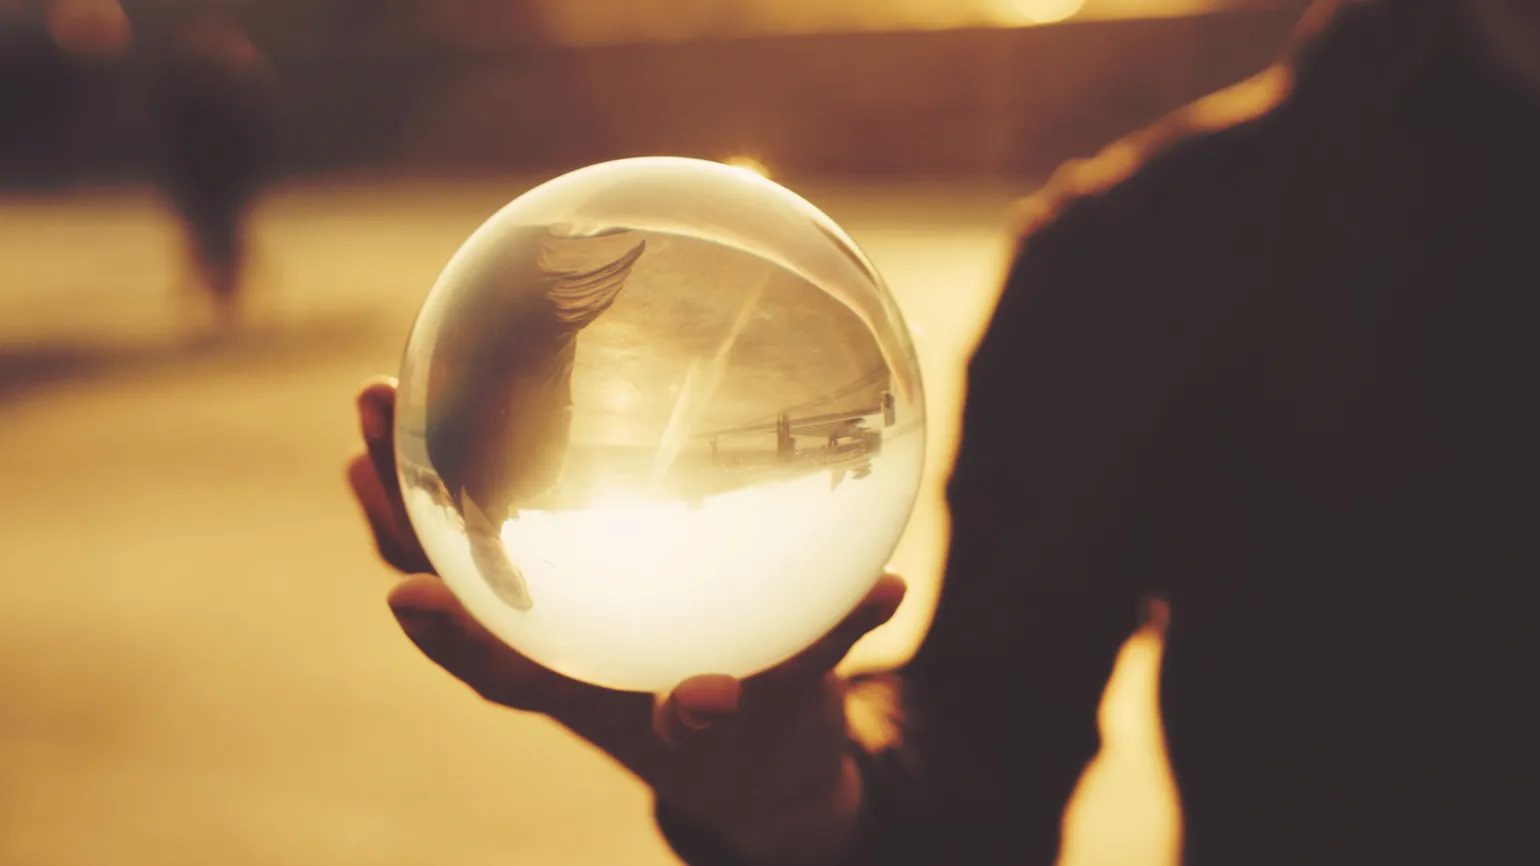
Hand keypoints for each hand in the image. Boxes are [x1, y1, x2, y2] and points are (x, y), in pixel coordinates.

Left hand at [347, 378, 905, 861]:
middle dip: (400, 528)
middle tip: (368, 434)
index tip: (409, 601)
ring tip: (372, 400)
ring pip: (454, 562)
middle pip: (451, 600)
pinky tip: (434, 417)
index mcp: (593, 699)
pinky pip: (489, 542)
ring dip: (405, 491)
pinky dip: (452, 490)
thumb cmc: (767, 731)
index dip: (456, 641)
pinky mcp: (555, 599)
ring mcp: (542, 630)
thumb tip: (889, 586)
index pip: (509, 674)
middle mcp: (548, 664)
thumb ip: (831, 640)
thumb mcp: (798, 700)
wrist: (743, 770)